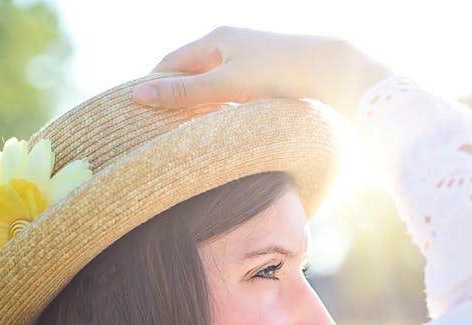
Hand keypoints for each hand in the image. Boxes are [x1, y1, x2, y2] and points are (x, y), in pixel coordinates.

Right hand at [132, 26, 392, 122]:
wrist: (332, 73)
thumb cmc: (279, 73)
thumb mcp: (226, 85)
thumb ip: (185, 94)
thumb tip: (138, 96)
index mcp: (216, 38)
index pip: (170, 63)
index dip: (153, 87)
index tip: (138, 115)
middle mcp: (232, 45)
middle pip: (191, 75)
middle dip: (176, 100)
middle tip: (158, 132)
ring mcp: (251, 62)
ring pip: (214, 88)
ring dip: (201, 109)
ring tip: (186, 138)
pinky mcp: (267, 80)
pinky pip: (234, 96)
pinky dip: (223, 112)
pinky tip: (222, 132)